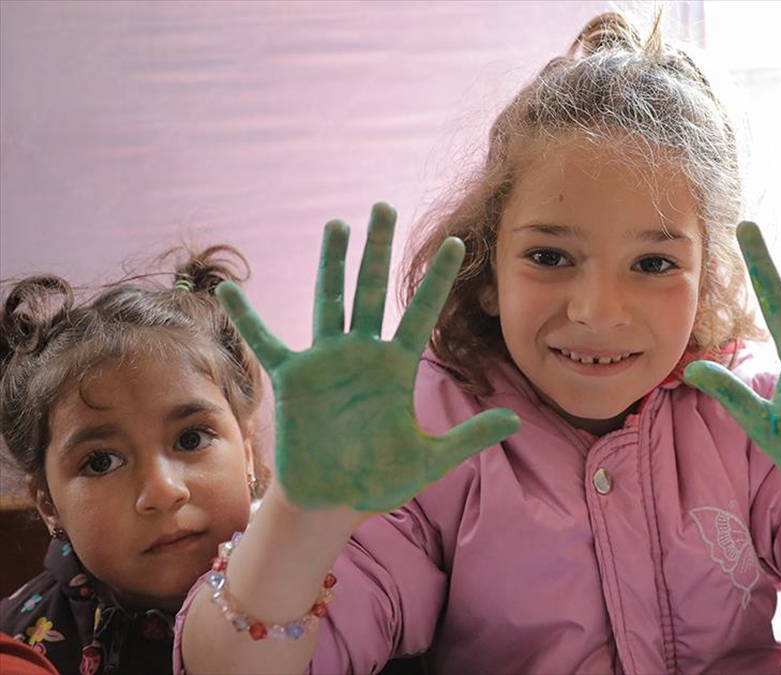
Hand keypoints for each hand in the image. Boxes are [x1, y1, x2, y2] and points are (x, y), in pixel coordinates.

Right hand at [217, 203, 519, 510]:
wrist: (333, 500)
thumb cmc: (380, 479)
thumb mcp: (430, 459)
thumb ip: (469, 437)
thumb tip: (516, 421)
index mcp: (397, 368)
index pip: (422, 313)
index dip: (439, 280)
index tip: (458, 243)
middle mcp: (362, 355)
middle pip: (372, 290)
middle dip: (378, 250)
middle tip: (385, 206)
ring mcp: (326, 362)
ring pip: (330, 301)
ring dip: (332, 263)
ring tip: (338, 224)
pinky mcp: (293, 378)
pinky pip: (268, 341)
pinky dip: (248, 317)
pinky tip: (230, 288)